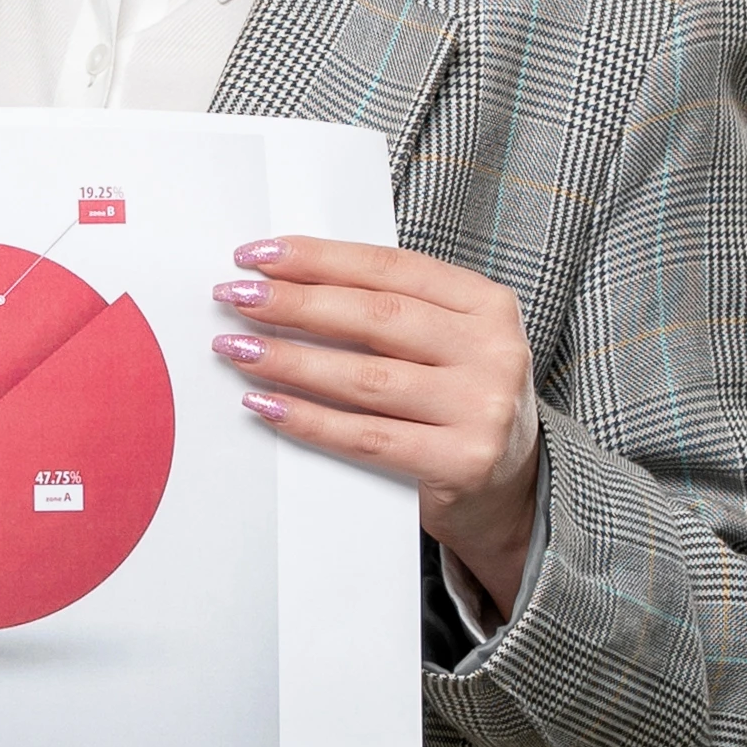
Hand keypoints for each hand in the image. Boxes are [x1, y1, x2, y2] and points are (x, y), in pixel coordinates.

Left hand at [209, 236, 543, 615]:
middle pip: (376, 317)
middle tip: (235, 295)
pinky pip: (367, 437)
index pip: (391, 268)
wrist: (511, 491)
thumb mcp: (448, 342)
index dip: (320, 258)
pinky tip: (266, 403)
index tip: (259, 255)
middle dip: (296, 303)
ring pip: (366, 377)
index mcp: (488, 304)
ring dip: (290, 360)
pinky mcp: (461, 461)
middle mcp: (494, 351)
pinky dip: (309, 419)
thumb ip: (392, 311)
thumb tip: (289, 283)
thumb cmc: (461, 402)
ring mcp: (481, 408)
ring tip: (236, 348)